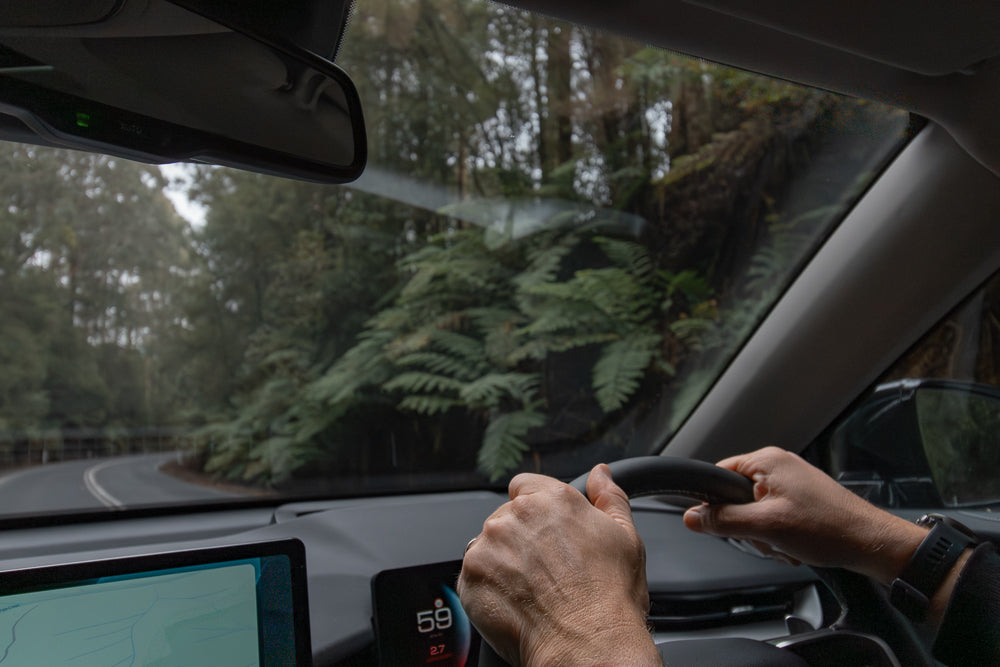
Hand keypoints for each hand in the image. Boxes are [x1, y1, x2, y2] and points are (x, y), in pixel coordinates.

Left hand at [458, 464, 660, 665]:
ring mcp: (488, 547)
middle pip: (505, 518)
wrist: (587, 644)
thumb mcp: (625, 537)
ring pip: (487, 547)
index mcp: (551, 499)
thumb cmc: (610, 596)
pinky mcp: (470, 578)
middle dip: (519, 539)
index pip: (524, 486)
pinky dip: (488, 590)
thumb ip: (609, 496)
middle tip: (545, 571)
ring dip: (501, 563)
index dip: (534, 509)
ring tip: (531, 591)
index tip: (544, 532)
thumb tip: (600, 473)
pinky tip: (515, 604)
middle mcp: (515, 516)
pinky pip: (473, 577)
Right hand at [682, 447, 925, 583]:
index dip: (716, 502)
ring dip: (764, 534)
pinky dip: (777, 534)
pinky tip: (793, 545)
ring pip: (754, 511)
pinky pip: (772, 516)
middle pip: (736, 497)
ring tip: (785, 543)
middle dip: (746, 525)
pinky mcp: (800, 499)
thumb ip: (724, 520)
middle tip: (766, 536)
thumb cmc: (829, 528)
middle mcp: (779, 466)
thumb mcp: (765, 527)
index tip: (720, 522)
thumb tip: (692, 517)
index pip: (719, 474)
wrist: (869, 543)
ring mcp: (791, 483)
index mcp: (768, 461)